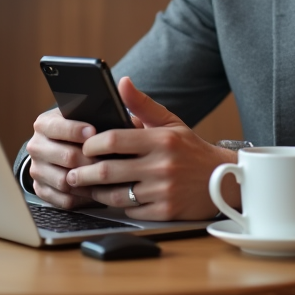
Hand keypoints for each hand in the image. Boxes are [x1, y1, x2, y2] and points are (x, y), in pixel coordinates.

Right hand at [25, 108, 100, 209]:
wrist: (55, 147)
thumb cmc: (76, 130)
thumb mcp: (78, 115)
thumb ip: (92, 114)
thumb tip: (114, 117)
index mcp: (44, 125)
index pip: (57, 127)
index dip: (76, 130)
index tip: (94, 132)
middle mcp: (36, 147)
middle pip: (66, 157)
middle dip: (90, 159)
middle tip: (109, 160)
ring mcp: (37, 169)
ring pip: (64, 181)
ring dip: (87, 181)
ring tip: (105, 178)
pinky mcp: (41, 189)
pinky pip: (63, 199)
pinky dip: (81, 197)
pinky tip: (94, 190)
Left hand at [65, 77, 239, 220]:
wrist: (222, 180)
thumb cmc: (189, 149)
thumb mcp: (170, 122)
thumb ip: (142, 104)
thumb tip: (122, 82)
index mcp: (161, 139)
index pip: (114, 140)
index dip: (92, 144)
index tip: (84, 147)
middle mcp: (162, 165)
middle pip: (108, 170)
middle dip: (84, 173)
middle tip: (73, 173)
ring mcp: (163, 191)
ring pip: (115, 194)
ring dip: (95, 192)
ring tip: (85, 187)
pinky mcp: (165, 212)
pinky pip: (130, 210)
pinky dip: (117, 205)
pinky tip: (110, 199)